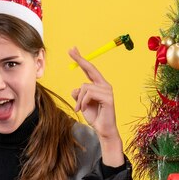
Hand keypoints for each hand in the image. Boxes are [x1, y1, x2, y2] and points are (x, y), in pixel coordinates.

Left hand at [69, 47, 124, 166]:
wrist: (103, 130)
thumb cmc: (94, 116)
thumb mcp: (82, 103)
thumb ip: (79, 94)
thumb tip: (75, 89)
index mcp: (99, 85)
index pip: (89, 69)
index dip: (81, 59)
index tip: (73, 50)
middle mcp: (104, 85)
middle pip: (90, 68)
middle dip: (79, 59)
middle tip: (70, 49)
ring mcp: (107, 90)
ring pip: (84, 87)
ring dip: (79, 100)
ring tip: (80, 108)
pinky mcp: (108, 98)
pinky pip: (89, 94)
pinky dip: (83, 102)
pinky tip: (84, 109)